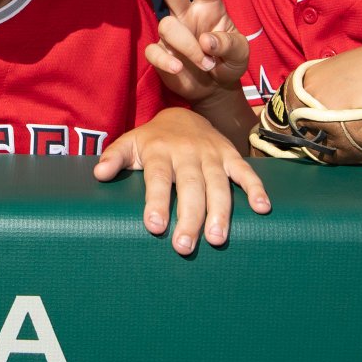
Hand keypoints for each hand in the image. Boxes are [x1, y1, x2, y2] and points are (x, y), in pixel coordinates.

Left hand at [94, 106, 270, 255]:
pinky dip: (255, 188)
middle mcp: (187, 152)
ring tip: (217, 239)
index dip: (156, 202)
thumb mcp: (129, 143)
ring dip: (220, 211)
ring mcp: (211, 154)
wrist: (182, 115)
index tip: (155, 226)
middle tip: (185, 246)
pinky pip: (245, 171)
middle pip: (190, 186)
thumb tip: (99, 173)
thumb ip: (114, 158)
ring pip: (218, 184)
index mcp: (160, 151)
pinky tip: (262, 208)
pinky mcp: (230, 155)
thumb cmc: (152, 140)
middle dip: (189, 217)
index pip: (157, 178)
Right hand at [144, 0, 249, 109]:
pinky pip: (154, 50)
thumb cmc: (228, 63)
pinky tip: (178, 69)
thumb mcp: (241, 54)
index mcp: (210, 7)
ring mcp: (172, 33)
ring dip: (187, 46)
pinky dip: (166, 60)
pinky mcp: (160, 53)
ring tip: (205, 63)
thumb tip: (206, 40)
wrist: (215, 90)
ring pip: (168, 26)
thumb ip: (229, 45)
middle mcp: (187, 15)